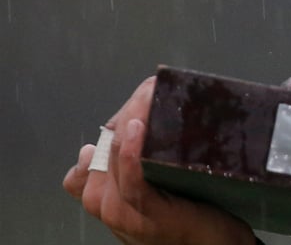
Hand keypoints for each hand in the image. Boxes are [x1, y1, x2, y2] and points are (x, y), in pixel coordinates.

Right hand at [62, 76, 257, 244]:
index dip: (112, 127)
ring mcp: (123, 212)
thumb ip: (138, 162)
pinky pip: (132, 180)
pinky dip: (132, 153)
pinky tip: (139, 129)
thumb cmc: (187, 217)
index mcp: (103, 197)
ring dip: (131, 122)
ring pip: (114, 159)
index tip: (139, 102)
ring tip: (148, 96)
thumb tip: (134, 123)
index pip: (86, 159)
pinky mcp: (148, 215)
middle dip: (127, 113)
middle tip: (152, 90)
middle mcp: (106, 205)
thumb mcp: (154, 187)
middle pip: (102, 150)